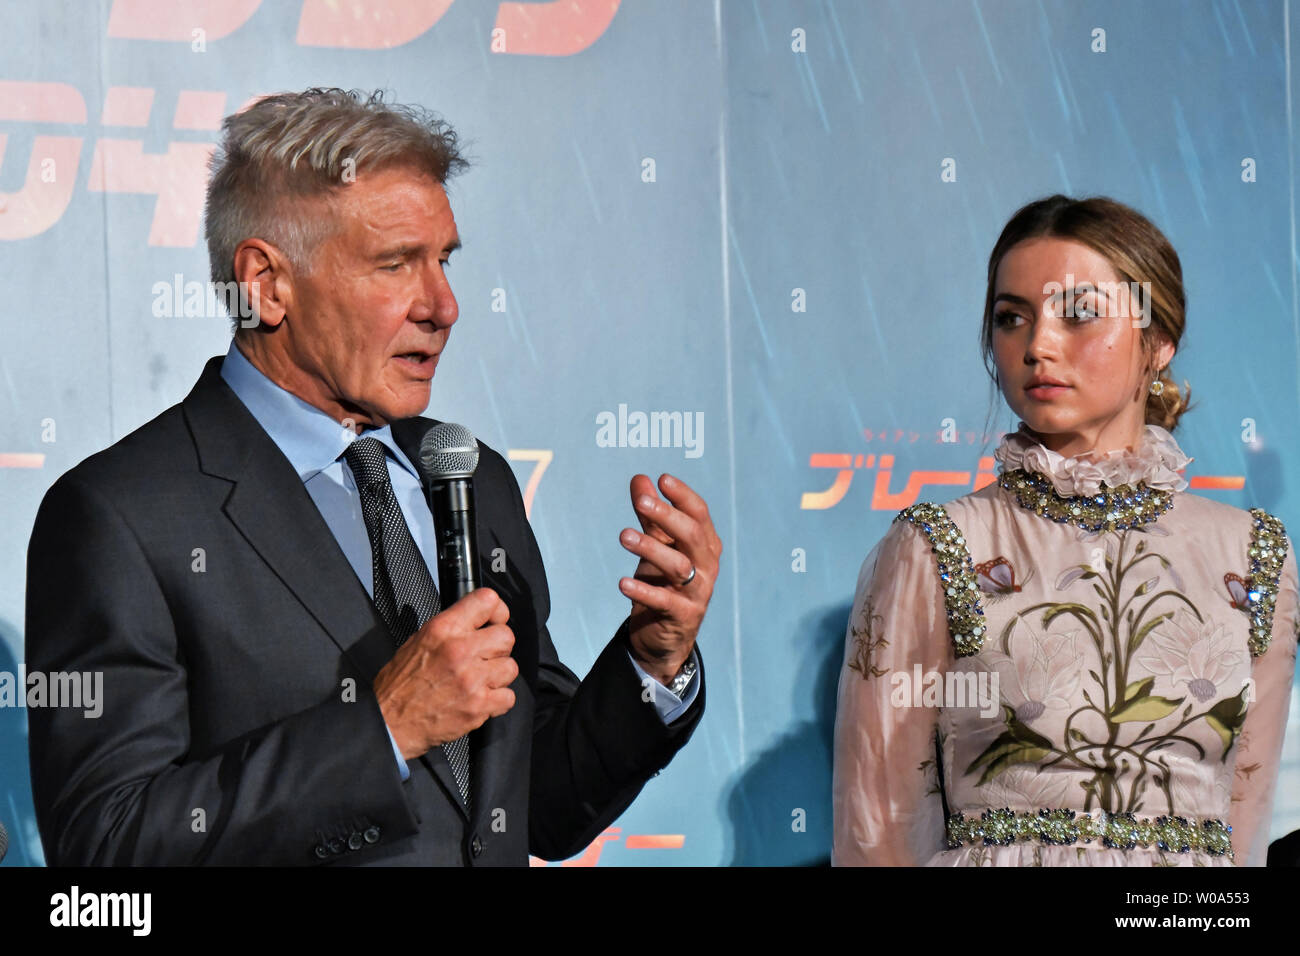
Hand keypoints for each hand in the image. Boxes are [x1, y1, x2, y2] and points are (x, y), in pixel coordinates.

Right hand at [373, 587, 517, 760]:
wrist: (390, 722)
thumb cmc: (400, 685)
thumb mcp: (418, 641)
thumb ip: (451, 628)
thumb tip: (476, 622)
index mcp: (443, 629)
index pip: (487, 600)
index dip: (497, 611)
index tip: (496, 620)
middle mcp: (459, 650)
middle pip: (506, 636)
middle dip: (498, 647)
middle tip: (484, 656)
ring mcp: (471, 679)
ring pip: (510, 667)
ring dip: (498, 675)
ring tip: (480, 680)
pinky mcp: (478, 706)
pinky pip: (509, 697)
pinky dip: (499, 701)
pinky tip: (482, 699)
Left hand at [618, 474, 721, 684]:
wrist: (665, 635)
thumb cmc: (663, 582)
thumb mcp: (657, 546)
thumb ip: (650, 515)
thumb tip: (640, 478)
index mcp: (705, 544)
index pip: (699, 514)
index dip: (683, 496)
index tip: (662, 479)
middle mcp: (707, 566)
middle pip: (692, 535)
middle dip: (667, 516)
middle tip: (640, 502)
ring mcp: (698, 592)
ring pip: (678, 566)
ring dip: (650, 549)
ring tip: (624, 536)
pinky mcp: (683, 616)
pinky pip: (664, 601)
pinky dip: (643, 591)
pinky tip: (623, 583)